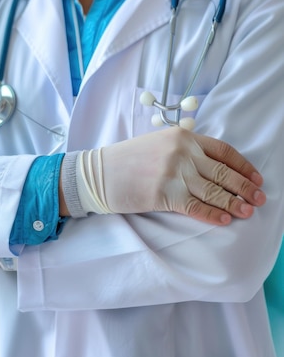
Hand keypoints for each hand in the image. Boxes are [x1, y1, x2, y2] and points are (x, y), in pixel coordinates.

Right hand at [99, 127, 265, 224]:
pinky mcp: (164, 193)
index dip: (243, 166)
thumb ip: (182, 150)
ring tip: (247, 212)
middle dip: (244, 187)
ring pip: (213, 190)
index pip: (223, 151)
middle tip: (259, 199)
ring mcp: (173, 172)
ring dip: (233, 203)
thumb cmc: (125, 160)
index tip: (255, 178)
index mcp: (182, 136)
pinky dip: (213, 214)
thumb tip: (210, 168)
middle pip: (222, 172)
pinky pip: (196, 206)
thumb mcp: (156, 144)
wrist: (97, 173)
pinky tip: (224, 220)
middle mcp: (181, 152)